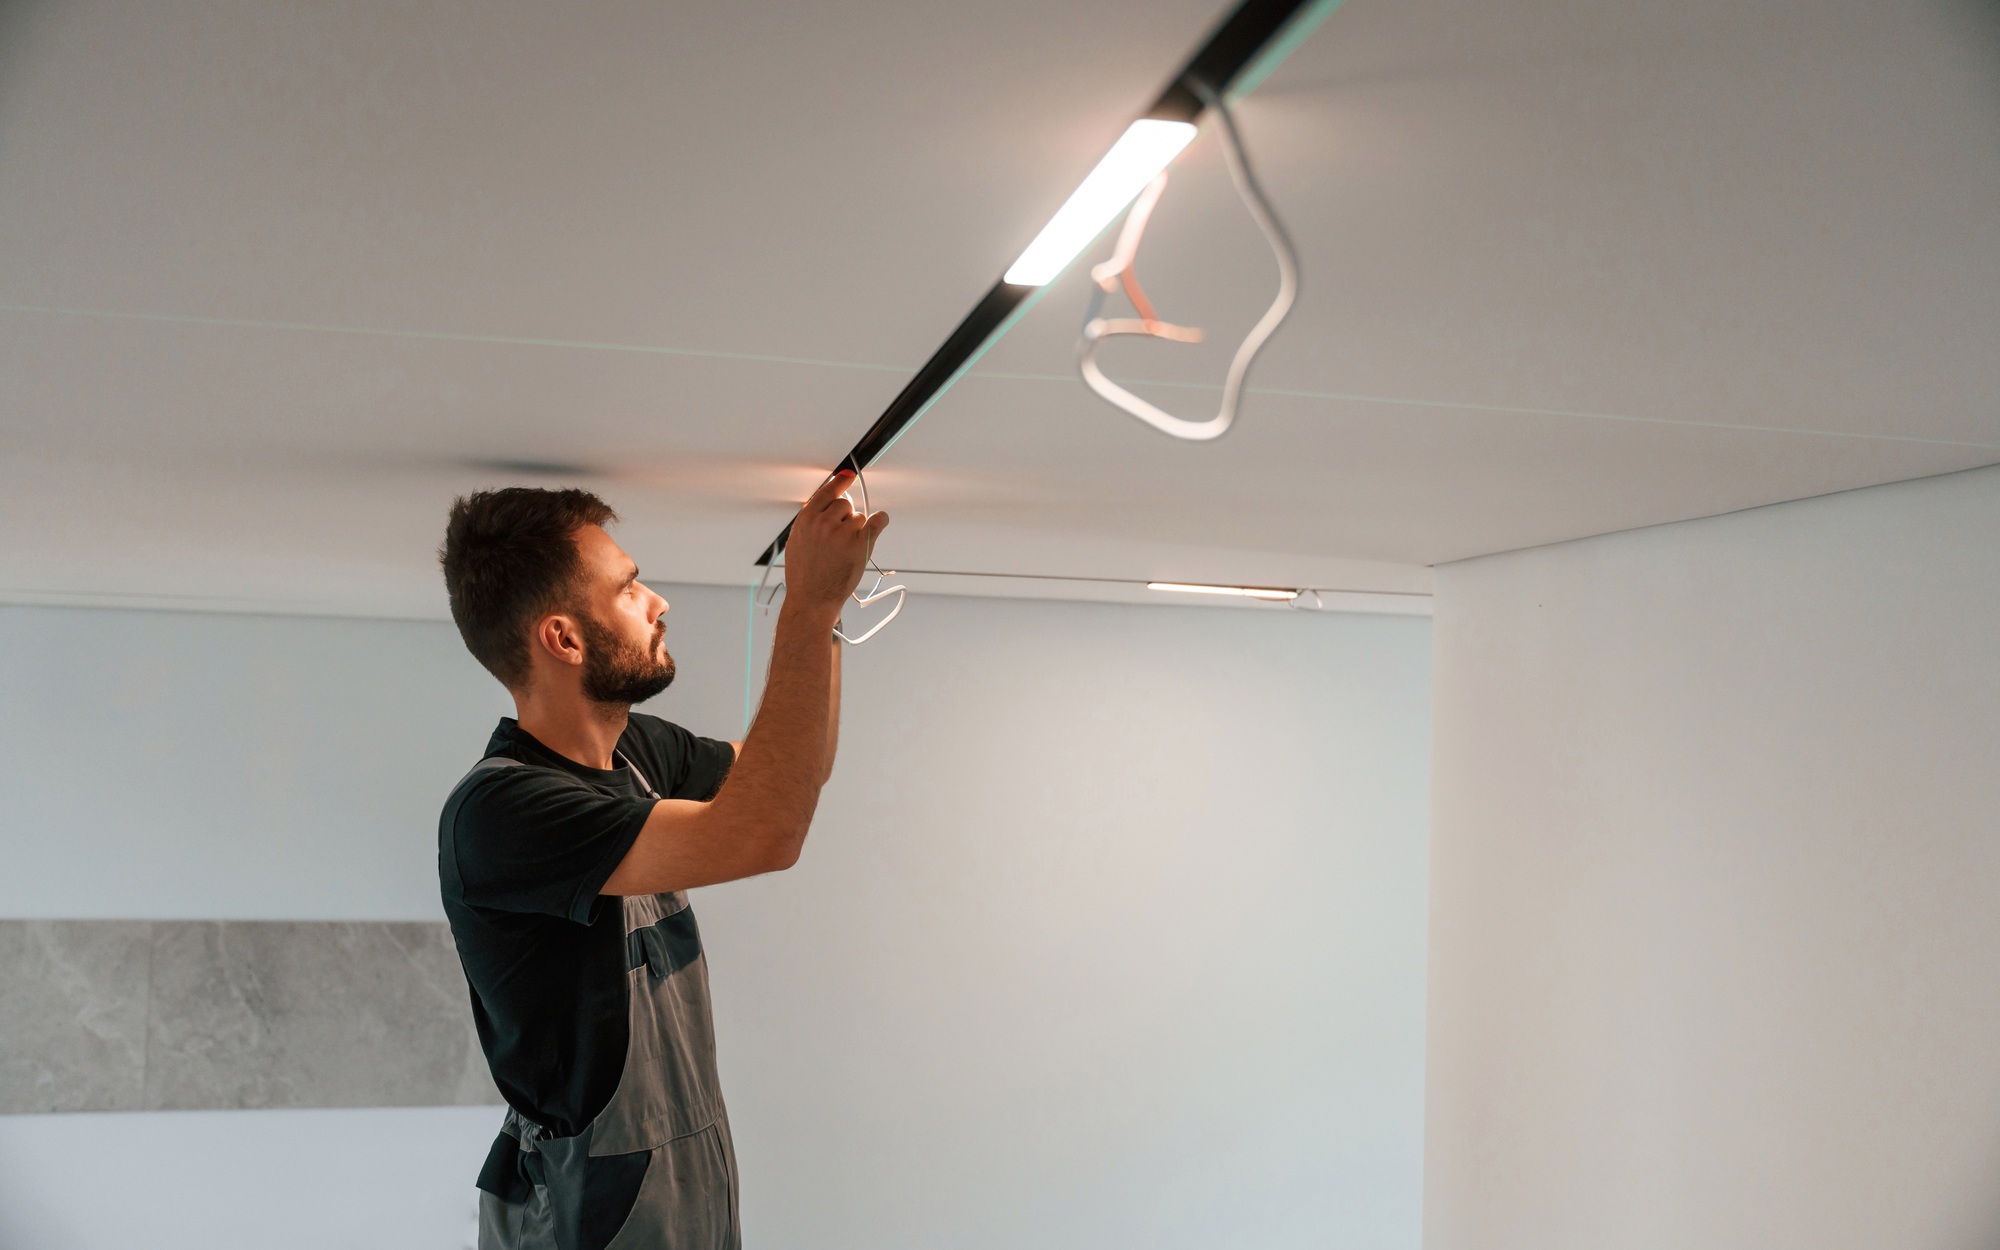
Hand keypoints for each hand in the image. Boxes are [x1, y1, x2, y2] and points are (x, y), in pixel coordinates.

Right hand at [785, 471, 889, 618]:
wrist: (812, 599)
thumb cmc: (804, 576)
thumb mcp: (796, 543)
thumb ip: (809, 522)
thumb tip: (819, 505)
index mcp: (806, 520)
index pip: (827, 491)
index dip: (839, 482)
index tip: (847, 475)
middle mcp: (824, 523)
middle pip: (846, 504)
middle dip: (846, 517)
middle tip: (840, 537)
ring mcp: (843, 533)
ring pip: (860, 517)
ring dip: (858, 529)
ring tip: (846, 548)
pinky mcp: (860, 545)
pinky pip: (877, 521)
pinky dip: (881, 520)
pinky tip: (880, 521)